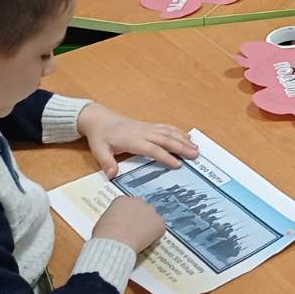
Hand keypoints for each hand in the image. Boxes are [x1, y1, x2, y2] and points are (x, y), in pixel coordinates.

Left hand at [77, 102, 197, 177]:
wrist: (99, 118)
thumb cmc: (100, 136)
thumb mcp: (98, 150)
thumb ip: (106, 163)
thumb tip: (112, 175)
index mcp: (132, 140)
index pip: (152, 149)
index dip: (165, 156)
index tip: (178, 164)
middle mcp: (143, 132)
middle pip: (165, 139)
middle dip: (181, 147)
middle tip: (195, 155)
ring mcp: (147, 128)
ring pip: (168, 133)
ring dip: (183, 140)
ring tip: (196, 147)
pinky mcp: (149, 126)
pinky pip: (166, 128)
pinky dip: (178, 132)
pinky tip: (186, 137)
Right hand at [93, 195, 165, 251]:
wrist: (114, 243)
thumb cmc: (105, 235)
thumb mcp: (102, 222)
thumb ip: (112, 219)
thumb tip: (113, 226)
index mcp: (122, 200)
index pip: (128, 205)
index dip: (128, 216)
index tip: (126, 223)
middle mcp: (138, 201)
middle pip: (142, 208)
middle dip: (139, 218)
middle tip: (134, 230)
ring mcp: (150, 211)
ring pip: (152, 218)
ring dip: (148, 226)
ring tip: (140, 238)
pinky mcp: (159, 223)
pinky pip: (159, 229)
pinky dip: (155, 236)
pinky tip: (147, 243)